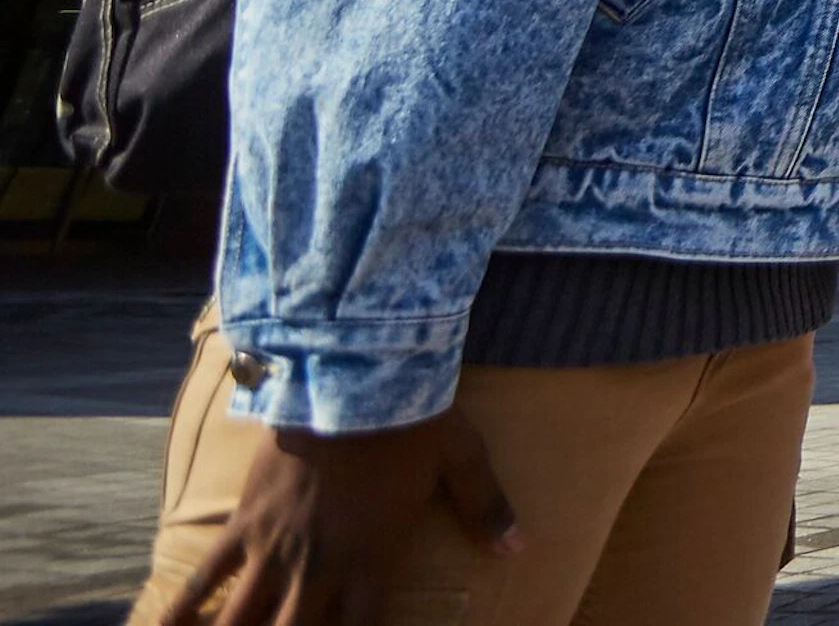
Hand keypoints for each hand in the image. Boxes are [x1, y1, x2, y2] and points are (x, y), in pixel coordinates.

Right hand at [153, 405, 517, 624]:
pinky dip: (180, 611)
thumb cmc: (413, 416)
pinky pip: (202, 578)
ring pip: (241, 620)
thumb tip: (520, 548)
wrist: (352, 375)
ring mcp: (275, 547)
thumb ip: (485, 508)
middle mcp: (319, 565)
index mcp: (372, 559)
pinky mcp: (243, 522)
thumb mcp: (460, 460)